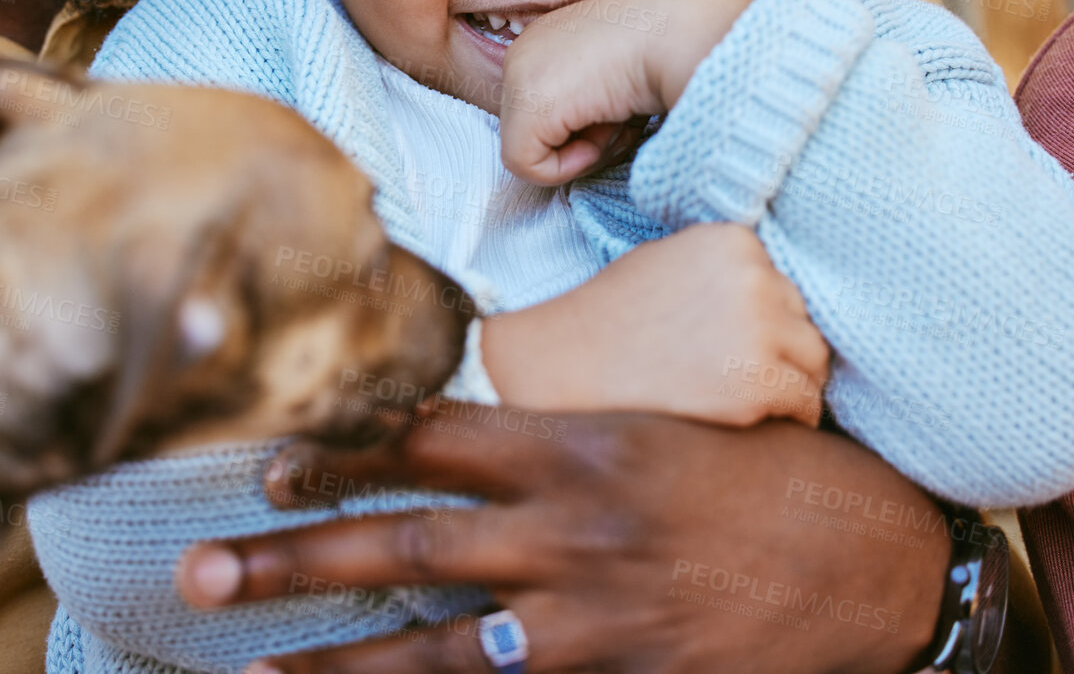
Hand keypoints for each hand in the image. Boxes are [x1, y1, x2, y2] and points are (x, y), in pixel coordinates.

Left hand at [179, 414, 948, 673]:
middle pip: (408, 539)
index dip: (339, 451)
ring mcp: (596, 616)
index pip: (431, 437)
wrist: (878, 563)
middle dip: (293, 558)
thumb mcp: (664, 424)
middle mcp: (573, 527)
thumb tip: (467, 440)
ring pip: (440, 641)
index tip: (262, 465)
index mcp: (579, 443)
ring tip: (253, 668)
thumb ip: (561, 437)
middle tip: (195, 571)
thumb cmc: (768, 476)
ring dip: (339, 658)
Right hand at [481, 223, 828, 427]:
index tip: (737, 342)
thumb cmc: (611, 317)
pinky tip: (753, 422)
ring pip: (814, 364)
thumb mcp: (668, 261)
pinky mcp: (757, 385)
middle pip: (805, 322)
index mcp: (735, 242)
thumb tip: (778, 296)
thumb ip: (725, 270)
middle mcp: (756, 279)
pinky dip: (788, 419)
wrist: (566, 365)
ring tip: (749, 400)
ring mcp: (760, 333)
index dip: (765, 318)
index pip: (785, 284)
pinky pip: (805, 406)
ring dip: (791, 385)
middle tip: (743, 376)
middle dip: (781, 351)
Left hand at [500, 0, 755, 184]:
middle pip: (539, 132)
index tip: (623, 105)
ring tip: (621, 116)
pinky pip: (527, 165)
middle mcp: (523, 53)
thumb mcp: (617, 73)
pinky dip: (570, 166)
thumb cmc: (667, 49)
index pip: (546, 110)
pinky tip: (606, 131)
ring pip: (535, 150)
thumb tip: (582, 138)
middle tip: (624, 116)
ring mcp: (519, 77)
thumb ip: (590, 101)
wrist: (681, 29)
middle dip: (584, 138)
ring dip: (586, 149)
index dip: (588, 125)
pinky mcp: (528, 106)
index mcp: (544, 41)